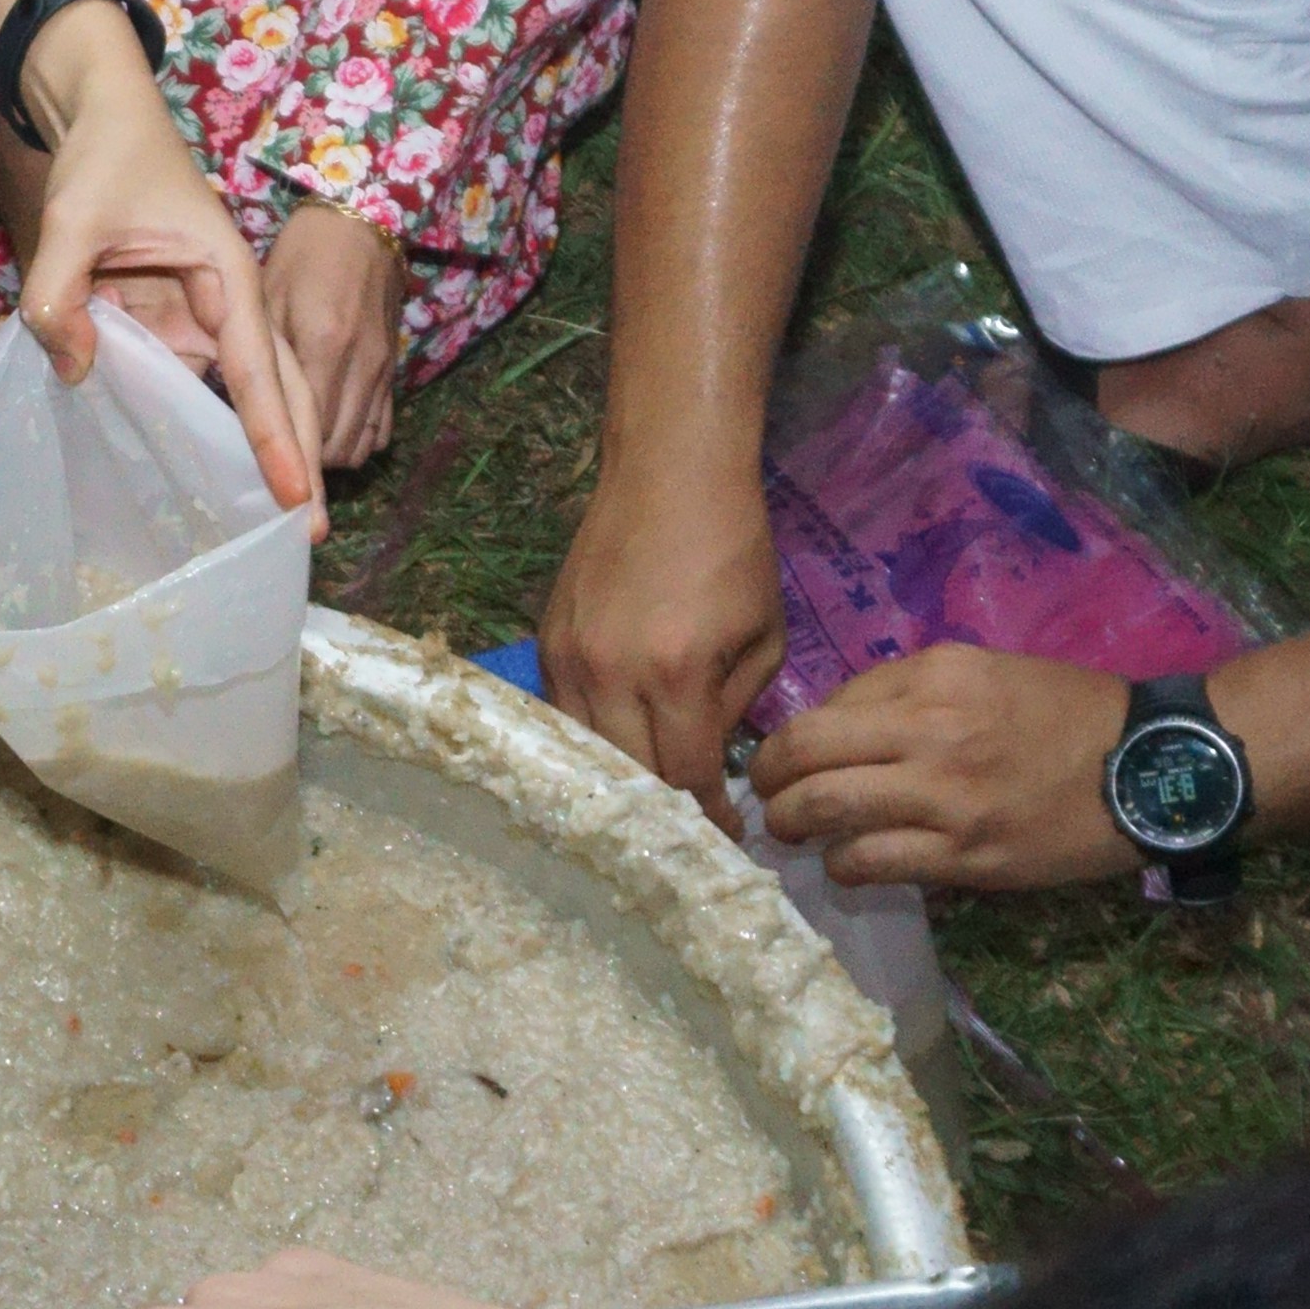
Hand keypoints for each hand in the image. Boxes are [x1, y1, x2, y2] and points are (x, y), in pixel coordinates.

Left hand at [16, 40, 320, 526]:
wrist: (106, 124)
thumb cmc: (105, 161)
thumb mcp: (72, 217)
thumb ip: (59, 291)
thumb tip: (75, 368)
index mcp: (227, 277)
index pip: (257, 367)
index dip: (275, 433)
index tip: (299, 494)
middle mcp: (228, 307)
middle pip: (277, 389)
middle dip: (296, 459)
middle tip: (312, 536)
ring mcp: (204, 322)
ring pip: (241, 397)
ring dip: (256, 456)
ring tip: (269, 532)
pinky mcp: (175, 329)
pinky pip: (192, 388)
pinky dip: (205, 434)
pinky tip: (206, 489)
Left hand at [260, 202, 404, 474]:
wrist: (359, 228)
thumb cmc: (301, 258)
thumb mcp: (266, 297)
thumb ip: (253, 352)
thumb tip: (227, 405)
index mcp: (323, 343)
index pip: (309, 427)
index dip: (286, 454)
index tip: (262, 464)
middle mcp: (359, 364)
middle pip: (337, 447)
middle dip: (306, 462)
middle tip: (273, 455)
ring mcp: (382, 370)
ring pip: (361, 446)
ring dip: (329, 455)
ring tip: (298, 447)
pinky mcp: (393, 371)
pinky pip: (382, 431)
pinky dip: (356, 442)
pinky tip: (329, 432)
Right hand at [542, 459, 783, 830]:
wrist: (669, 472)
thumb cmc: (733, 548)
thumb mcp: (764, 635)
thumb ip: (735, 707)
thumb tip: (711, 757)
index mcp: (676, 673)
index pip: (685, 777)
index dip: (709, 817)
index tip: (729, 836)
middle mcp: (610, 674)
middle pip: (630, 777)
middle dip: (665, 813)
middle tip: (691, 832)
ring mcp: (568, 659)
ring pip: (585, 756)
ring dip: (621, 785)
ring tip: (651, 804)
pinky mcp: (546, 642)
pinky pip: (562, 718)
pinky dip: (590, 744)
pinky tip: (616, 753)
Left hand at [744, 644, 1146, 892]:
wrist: (1149, 769)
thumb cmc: (1069, 716)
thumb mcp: (987, 672)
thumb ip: (913, 691)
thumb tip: (843, 729)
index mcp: (936, 675)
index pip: (832, 703)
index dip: (797, 734)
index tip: (790, 756)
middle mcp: (931, 728)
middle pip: (806, 751)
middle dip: (766, 777)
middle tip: (765, 796)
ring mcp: (945, 796)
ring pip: (824, 808)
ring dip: (791, 823)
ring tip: (792, 832)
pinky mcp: (964, 855)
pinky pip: (871, 861)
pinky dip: (842, 865)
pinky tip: (846, 864)